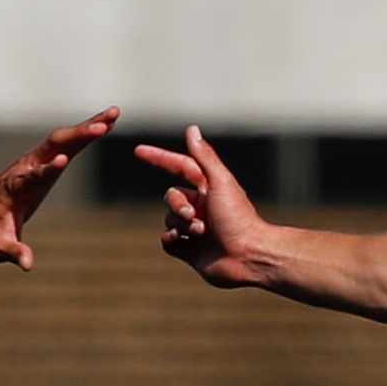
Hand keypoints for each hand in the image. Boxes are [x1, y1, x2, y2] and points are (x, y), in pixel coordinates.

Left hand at [0, 108, 116, 268]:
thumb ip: (12, 252)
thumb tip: (28, 264)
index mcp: (17, 188)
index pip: (33, 176)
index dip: (46, 170)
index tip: (61, 160)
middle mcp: (28, 167)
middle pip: (53, 147)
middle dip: (76, 137)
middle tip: (101, 127)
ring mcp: (38, 159)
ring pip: (64, 138)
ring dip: (88, 126)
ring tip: (114, 114)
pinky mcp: (48, 156)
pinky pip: (70, 140)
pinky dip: (89, 129)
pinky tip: (110, 120)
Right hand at [137, 127, 270, 286]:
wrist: (247, 256)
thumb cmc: (238, 217)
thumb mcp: (220, 182)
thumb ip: (204, 156)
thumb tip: (192, 129)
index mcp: (210, 188)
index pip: (180, 166)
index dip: (160, 158)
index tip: (139, 151)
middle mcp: (202, 206)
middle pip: (171, 196)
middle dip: (176, 204)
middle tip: (191, 213)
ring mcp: (195, 228)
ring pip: (169, 219)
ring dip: (180, 224)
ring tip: (200, 231)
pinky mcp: (190, 250)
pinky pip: (167, 240)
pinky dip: (171, 239)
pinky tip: (183, 240)